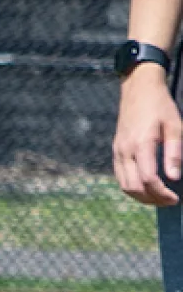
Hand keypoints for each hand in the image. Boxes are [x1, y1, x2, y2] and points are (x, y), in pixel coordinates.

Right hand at [120, 73, 182, 205]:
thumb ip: (175, 153)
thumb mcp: (175, 126)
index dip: (161, 193)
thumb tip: (174, 177)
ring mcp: (118, 151)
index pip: (148, 178)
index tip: (175, 198)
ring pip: (124, 185)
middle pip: (133, 187)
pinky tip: (147, 186)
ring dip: (141, 196)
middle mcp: (125, 150)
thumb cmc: (160, 106)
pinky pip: (120, 176)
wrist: (138, 90)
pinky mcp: (116, 150)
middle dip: (152, 199)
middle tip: (170, 201)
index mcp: (141, 144)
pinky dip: (132, 187)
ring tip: (159, 197)